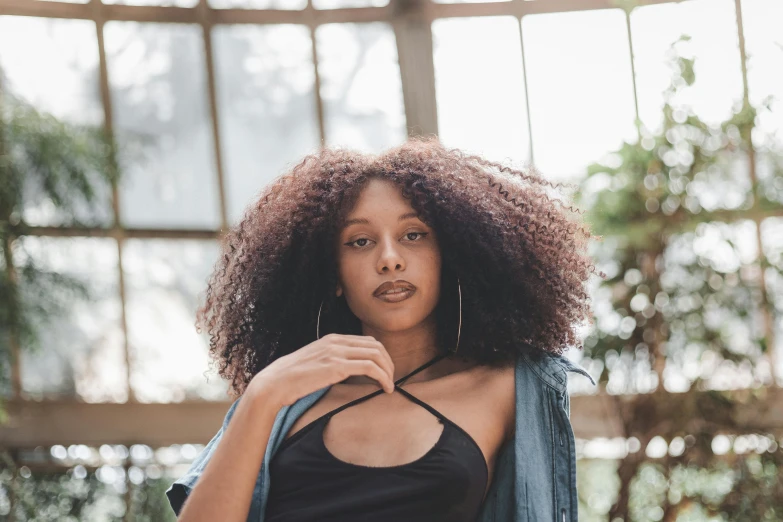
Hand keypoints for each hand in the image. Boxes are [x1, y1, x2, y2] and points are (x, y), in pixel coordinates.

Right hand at [249, 334, 395, 407]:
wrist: (275, 383)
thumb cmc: (292, 378)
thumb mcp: (316, 362)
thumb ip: (331, 361)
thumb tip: (347, 372)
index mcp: (333, 339)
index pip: (368, 341)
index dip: (381, 356)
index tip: (385, 372)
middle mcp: (337, 342)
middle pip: (376, 346)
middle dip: (388, 363)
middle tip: (391, 380)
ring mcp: (336, 352)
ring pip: (376, 355)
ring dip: (388, 371)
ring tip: (390, 386)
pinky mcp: (336, 367)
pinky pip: (370, 367)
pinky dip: (383, 377)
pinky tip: (385, 388)